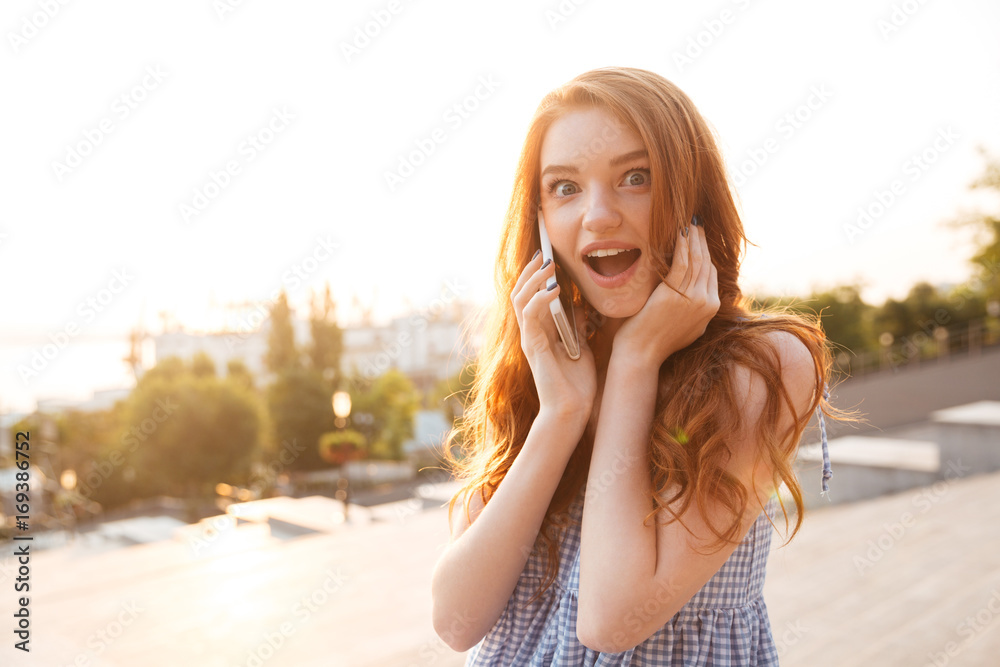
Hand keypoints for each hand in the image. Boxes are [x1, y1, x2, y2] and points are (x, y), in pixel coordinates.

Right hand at [511, 252, 596, 426]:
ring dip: (533, 279)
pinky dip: (541, 298)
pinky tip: (555, 288)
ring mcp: (529, 338)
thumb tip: (581, 306)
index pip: (530, 296)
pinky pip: (530, 315)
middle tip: (544, 253)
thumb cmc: (577, 383)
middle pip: (520, 293)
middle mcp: (531, 332)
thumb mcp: (580, 346)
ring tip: (549, 265)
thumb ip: (576, 327)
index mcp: (540, 331)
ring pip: (520, 299)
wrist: (573, 410)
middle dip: (531, 271)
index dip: (535, 275)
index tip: (547, 257)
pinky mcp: (533, 346)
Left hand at [613, 222, 719, 366]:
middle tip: (696, 222)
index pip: (711, 273)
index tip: (698, 237)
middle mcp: (707, 303)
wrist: (641, 354)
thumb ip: (692, 307)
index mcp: (710, 309)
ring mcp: (694, 299)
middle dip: (702, 241)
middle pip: (707, 263)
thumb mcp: (683, 324)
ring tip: (688, 222)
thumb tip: (692, 290)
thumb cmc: (653, 339)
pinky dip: (682, 244)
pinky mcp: (676, 294)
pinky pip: (684, 262)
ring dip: (694, 238)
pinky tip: (679, 231)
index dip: (704, 253)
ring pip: (698, 259)